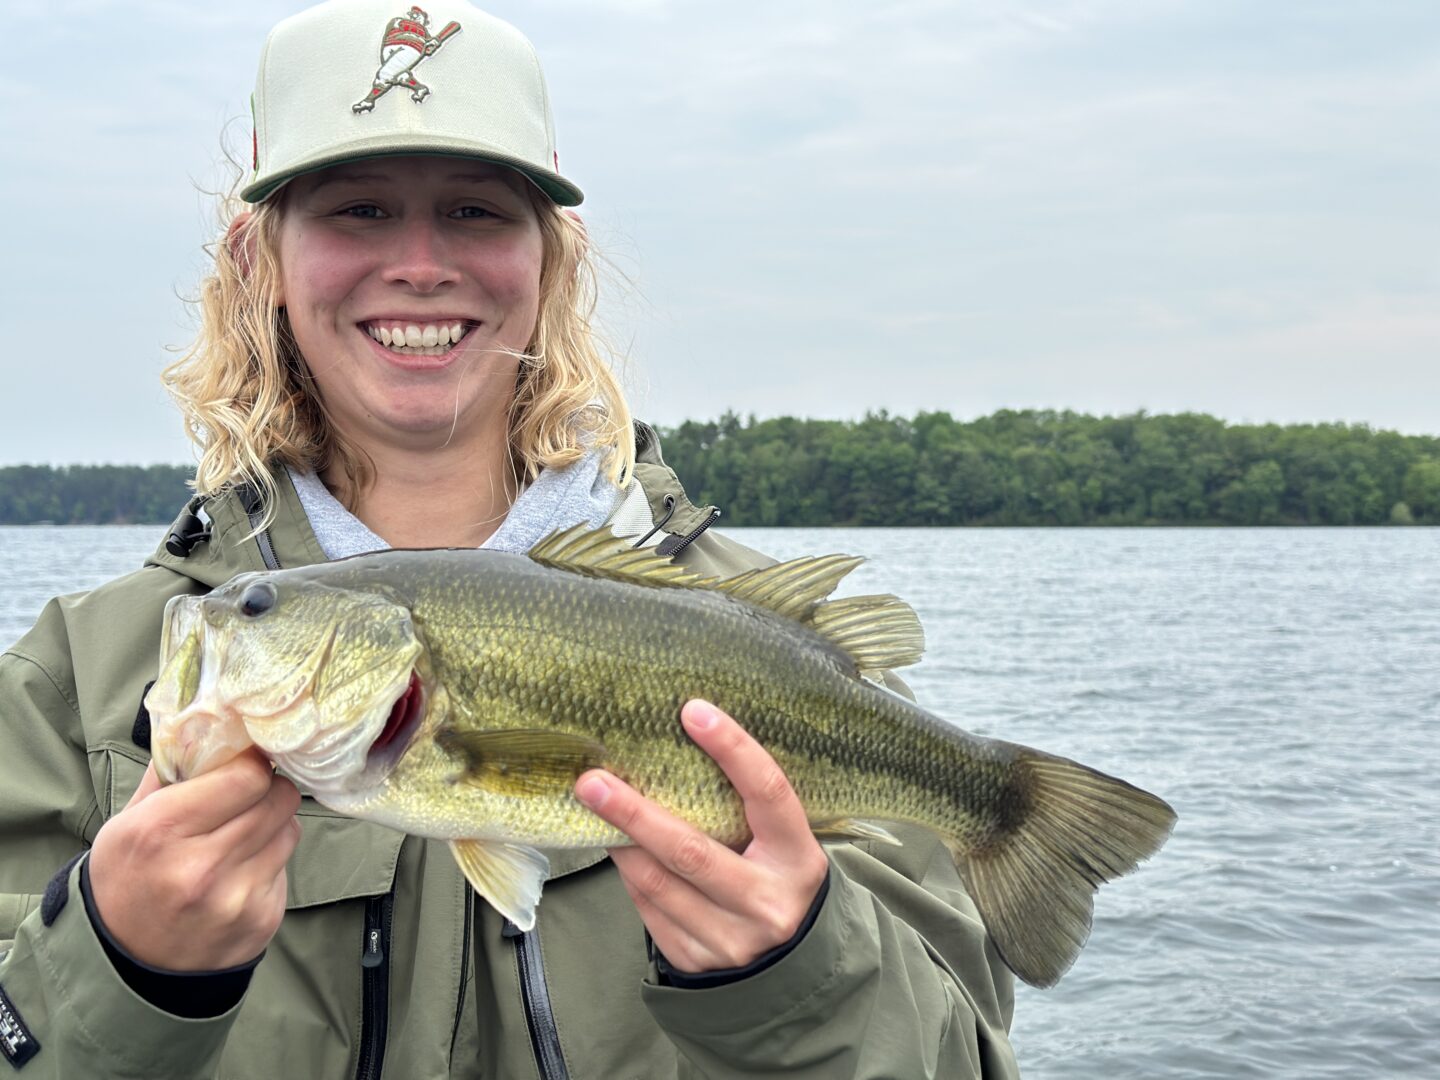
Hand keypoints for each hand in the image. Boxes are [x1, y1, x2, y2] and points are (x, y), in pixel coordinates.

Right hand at [88, 748, 300, 970]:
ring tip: (238, 838)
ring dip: (272, 826)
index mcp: (161, 831)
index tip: (247, 764)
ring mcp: (236, 898)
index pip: (247, 775)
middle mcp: (201, 867)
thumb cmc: (127, 881)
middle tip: (249, 796)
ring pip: (289, 830)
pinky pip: (286, 868)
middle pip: (277, 798)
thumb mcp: (128, 823)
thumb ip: (171, 771)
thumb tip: (210, 718)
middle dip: (268, 790)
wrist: (126, 966)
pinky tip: (237, 876)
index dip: (253, 764)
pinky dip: (269, 864)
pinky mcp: (262, 921)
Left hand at [575, 700, 829, 973]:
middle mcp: (768, 903)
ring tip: (593, 805)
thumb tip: (678, 746)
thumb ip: (744, 809)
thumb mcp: (782, 844)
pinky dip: (630, 873)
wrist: (789, 964)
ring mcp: (731, 940)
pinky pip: (648, 908)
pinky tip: (620, 848)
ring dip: (621, 842)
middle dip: (635, 813)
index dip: (733, 750)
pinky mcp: (697, 961)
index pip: (768, 794)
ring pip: (658, 882)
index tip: (693, 711)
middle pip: (692, 850)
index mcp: (799, 860)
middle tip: (593, 780)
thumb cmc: (776, 878)